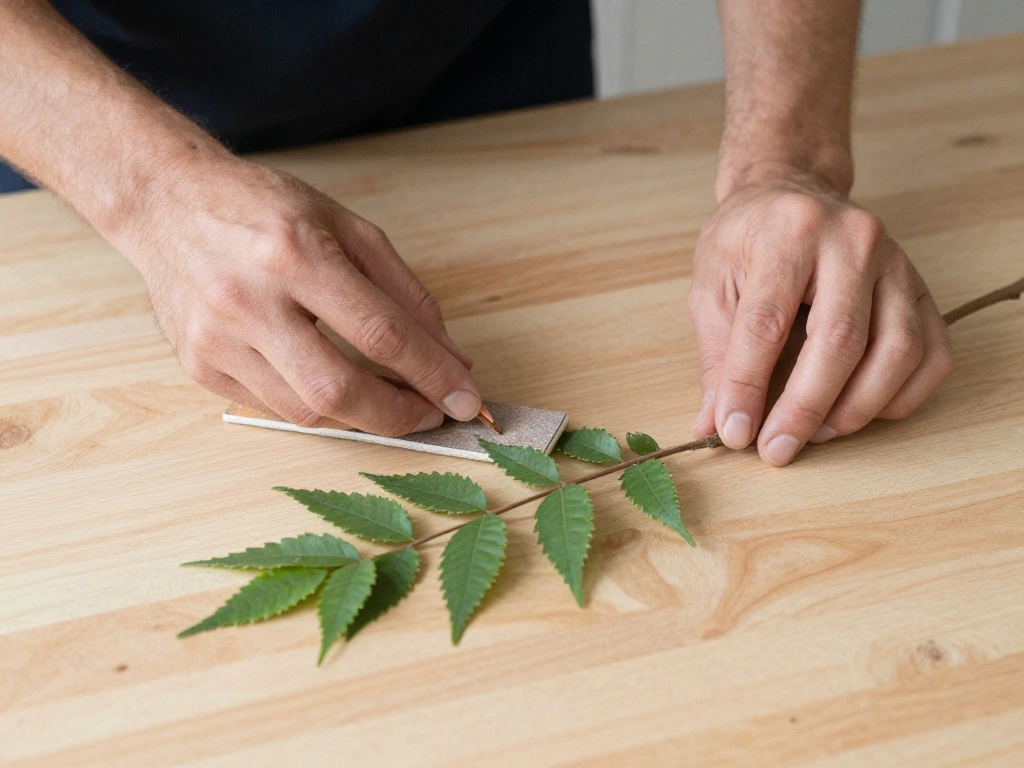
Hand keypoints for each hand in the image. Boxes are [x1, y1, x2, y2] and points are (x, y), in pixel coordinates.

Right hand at [117, 156, 480, 435]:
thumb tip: (451, 357)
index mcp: (294, 253)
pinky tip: (335, 387)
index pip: (380, 333)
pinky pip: (273, 408)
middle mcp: (248, 300)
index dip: (433, 375)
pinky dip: (316, 406)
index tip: (466, 398)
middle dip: (398, 415)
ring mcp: (216, 339)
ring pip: (305, 410)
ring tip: (389, 400)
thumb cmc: (264, 209)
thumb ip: (406, 294)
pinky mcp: (198, 366)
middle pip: (338, 388)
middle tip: (431, 414)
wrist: (166, 203)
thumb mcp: (348, 228)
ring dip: (361, 416)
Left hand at [688, 164, 953, 465]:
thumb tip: (715, 423)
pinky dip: (899, 397)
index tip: (734, 433)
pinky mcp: (923, 288)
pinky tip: (859, 413)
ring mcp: (897, 264)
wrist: (793, 192)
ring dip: (855, 408)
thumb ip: (716, 354)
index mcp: (789, 233)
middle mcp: (853, 241)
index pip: (767, 323)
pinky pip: (932, 355)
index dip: (749, 386)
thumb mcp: (712, 284)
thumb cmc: (748, 239)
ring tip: (815, 434)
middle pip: (840, 340)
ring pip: (897, 351)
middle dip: (804, 408)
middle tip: (775, 450)